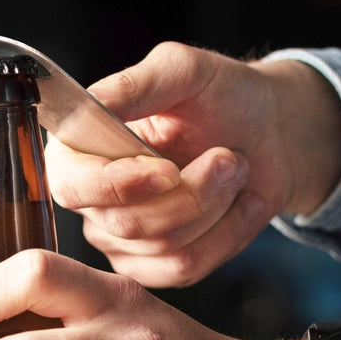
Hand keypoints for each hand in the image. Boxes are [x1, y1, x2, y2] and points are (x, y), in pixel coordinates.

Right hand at [46, 42, 340, 286]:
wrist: (270, 135)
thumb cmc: (224, 98)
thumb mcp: (183, 72)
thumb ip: (134, 86)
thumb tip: (90, 106)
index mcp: (80, 149)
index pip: (70, 185)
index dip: (117, 186)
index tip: (169, 169)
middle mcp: (91, 199)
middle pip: (129, 224)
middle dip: (194, 193)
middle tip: (229, 157)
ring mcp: (119, 240)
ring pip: (166, 248)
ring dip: (217, 207)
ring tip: (236, 171)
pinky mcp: (152, 268)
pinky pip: (186, 268)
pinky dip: (228, 234)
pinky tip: (240, 205)